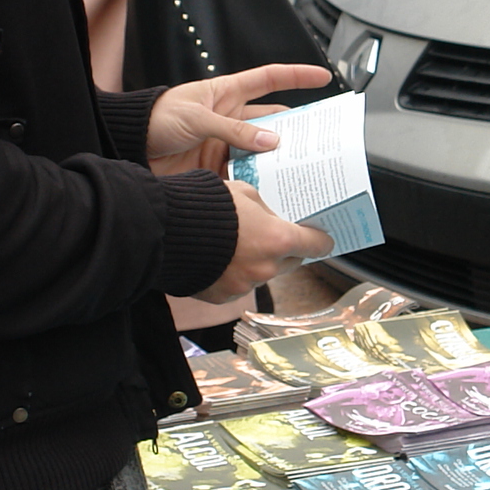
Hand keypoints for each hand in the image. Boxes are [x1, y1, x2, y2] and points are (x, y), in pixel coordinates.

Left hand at [144, 63, 331, 173]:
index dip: (297, 76)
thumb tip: (272, 140)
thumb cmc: (156, 119)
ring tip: (304, 170)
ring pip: (264, 152)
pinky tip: (275, 189)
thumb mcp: (197, 118)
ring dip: (280, 160)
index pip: (270, 79)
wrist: (129, 147)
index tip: (323, 78)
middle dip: (297, 129)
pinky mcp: (219, 169)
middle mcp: (232, 119)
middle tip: (322, 141)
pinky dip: (260, 182)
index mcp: (227, 93)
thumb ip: (234, 131)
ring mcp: (227, 145)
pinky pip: (247, 175)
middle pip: (274, 121)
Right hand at [202, 179, 329, 302]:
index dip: (321, 240)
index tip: (322, 238)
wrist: (167, 230)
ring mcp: (245, 285)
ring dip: (259, 262)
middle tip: (276, 236)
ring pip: (264, 274)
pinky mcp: (225, 296)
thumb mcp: (244, 192)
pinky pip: (240, 285)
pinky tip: (222, 258)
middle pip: (292, 262)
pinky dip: (236, 274)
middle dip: (287, 250)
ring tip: (239, 244)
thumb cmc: (206, 205)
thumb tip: (272, 216)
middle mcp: (267, 267)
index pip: (316, 245)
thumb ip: (265, 208)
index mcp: (278, 239)